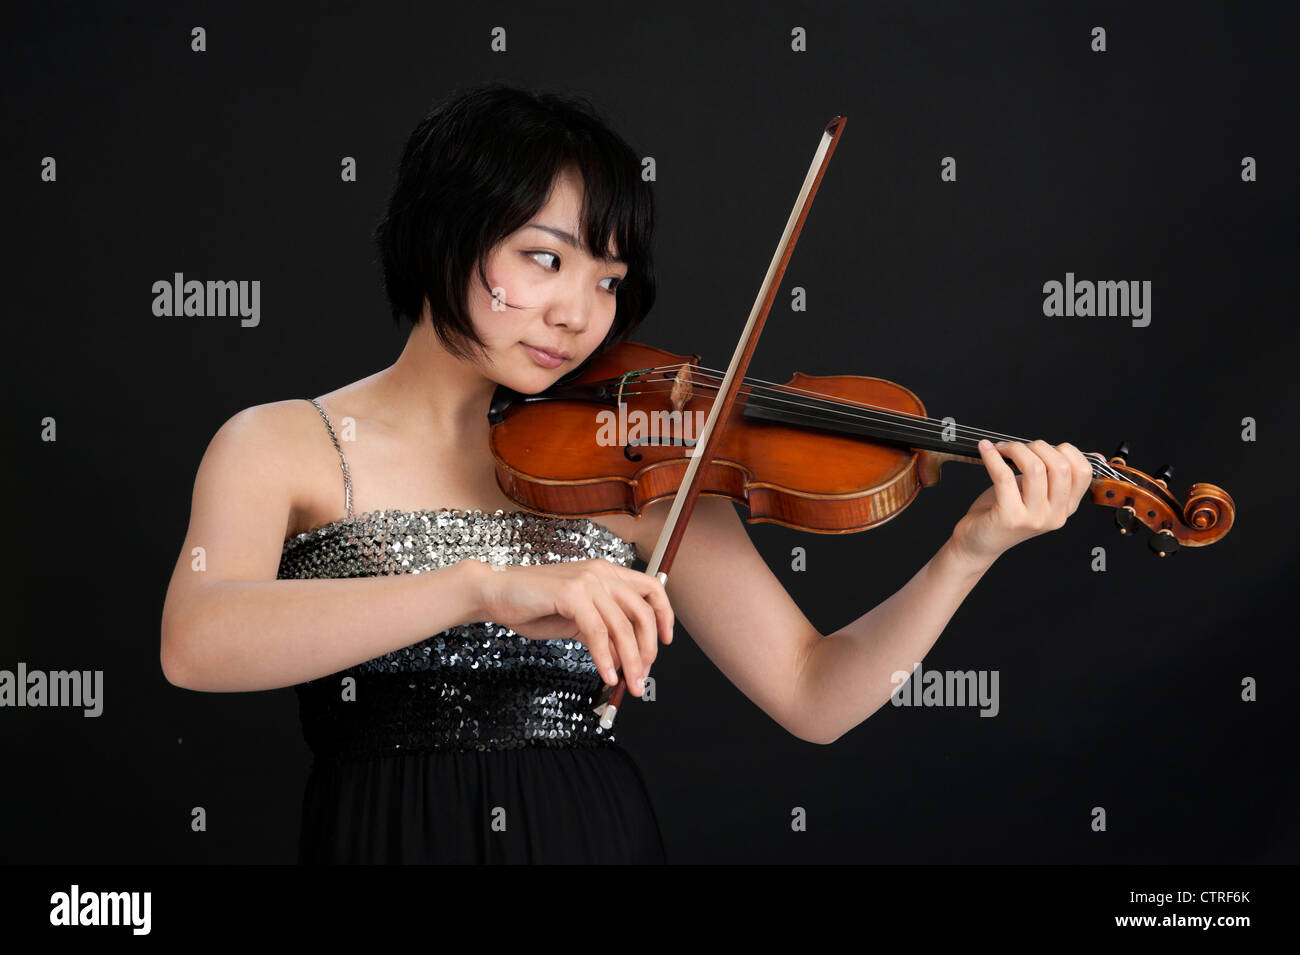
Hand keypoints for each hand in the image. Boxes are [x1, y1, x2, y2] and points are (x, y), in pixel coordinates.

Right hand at [465, 558, 673, 696]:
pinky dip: (605, 658)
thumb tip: (626, 658)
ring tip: (630, 684)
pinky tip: (607, 675)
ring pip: (622, 627)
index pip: (651, 589)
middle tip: (644, 676)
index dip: (664, 616)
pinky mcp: (571, 594)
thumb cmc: (533, 605)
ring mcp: (587, 581)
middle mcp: (601, 573)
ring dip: (630, 662)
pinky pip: (598, 633)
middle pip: (642, 613)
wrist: (495, 593)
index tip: (666, 642)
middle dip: (648, 650)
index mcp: (606, 573)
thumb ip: (602, 631)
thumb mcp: (576, 618)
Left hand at [949, 439, 1093, 564]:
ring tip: (1001, 449)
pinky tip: (987, 449)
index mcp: (1066, 507)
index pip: (1083, 472)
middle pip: (1060, 466)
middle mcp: (1055, 515)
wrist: (979, 542)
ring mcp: (1034, 518)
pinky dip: (993, 457)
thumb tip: (1093, 454)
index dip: (1066, 450)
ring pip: (1035, 468)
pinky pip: (1005, 476)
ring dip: (1015, 449)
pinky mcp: (1010, 517)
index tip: (1043, 447)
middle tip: (1017, 447)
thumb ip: (1056, 476)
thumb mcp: (1038, 494)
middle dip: (1037, 446)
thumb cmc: (1005, 512)